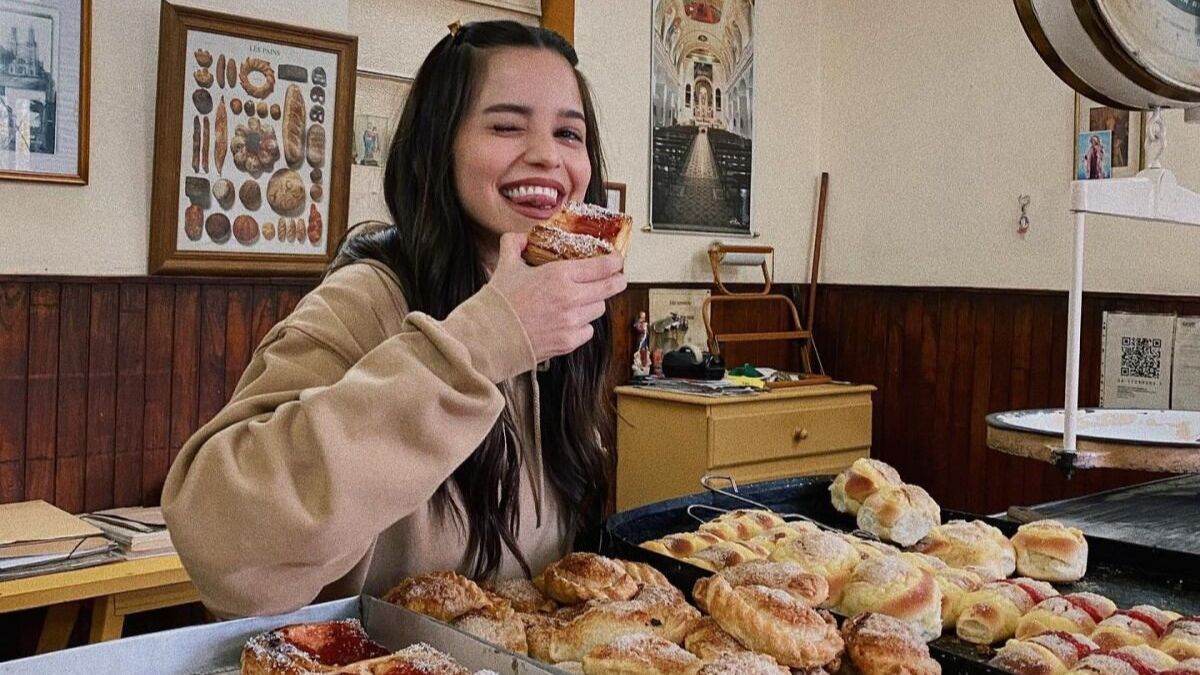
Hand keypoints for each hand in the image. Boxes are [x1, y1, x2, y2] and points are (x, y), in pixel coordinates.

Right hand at [489, 232, 626, 362]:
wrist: (490, 337)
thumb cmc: (498, 303)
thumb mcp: (506, 265)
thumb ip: (514, 244)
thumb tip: (522, 237)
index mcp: (559, 275)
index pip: (602, 267)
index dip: (614, 263)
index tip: (617, 261)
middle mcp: (571, 298)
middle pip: (610, 288)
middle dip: (617, 281)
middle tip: (617, 278)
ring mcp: (571, 322)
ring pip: (599, 309)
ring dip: (594, 303)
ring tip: (584, 300)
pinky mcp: (569, 342)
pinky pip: (588, 331)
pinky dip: (583, 325)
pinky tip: (571, 320)